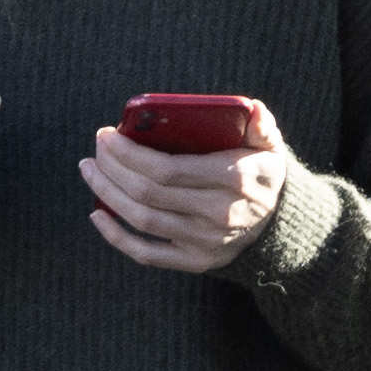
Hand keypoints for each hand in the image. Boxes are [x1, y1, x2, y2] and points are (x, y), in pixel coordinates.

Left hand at [82, 101, 293, 273]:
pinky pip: (147, 255)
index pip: (167, 169)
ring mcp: (206, 242)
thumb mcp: (269, 147)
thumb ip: (261, 126)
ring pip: (142, 220)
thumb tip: (253, 108)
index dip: (129, 153)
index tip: (107, 135)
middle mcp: (219, 214)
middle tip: (97, 148)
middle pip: (147, 192)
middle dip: (112, 167)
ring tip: (89, 169)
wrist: (280, 225)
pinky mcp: (196, 261)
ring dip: (106, 193)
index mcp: (234, 180)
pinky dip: (116, 236)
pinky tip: (97, 213)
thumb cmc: (262, 174)